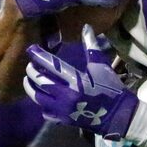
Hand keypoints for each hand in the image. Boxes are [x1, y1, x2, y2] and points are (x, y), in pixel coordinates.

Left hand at [24, 24, 138, 138]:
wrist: (117, 113)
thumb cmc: (110, 87)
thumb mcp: (101, 65)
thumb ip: (91, 46)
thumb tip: (86, 27)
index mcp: (75, 80)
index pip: (52, 65)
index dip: (39, 56)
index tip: (31, 49)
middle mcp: (65, 95)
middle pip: (41, 82)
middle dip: (32, 72)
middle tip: (30, 64)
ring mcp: (63, 109)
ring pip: (38, 98)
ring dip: (31, 88)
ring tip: (29, 80)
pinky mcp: (63, 119)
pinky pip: (45, 112)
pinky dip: (41, 103)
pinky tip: (42, 97)